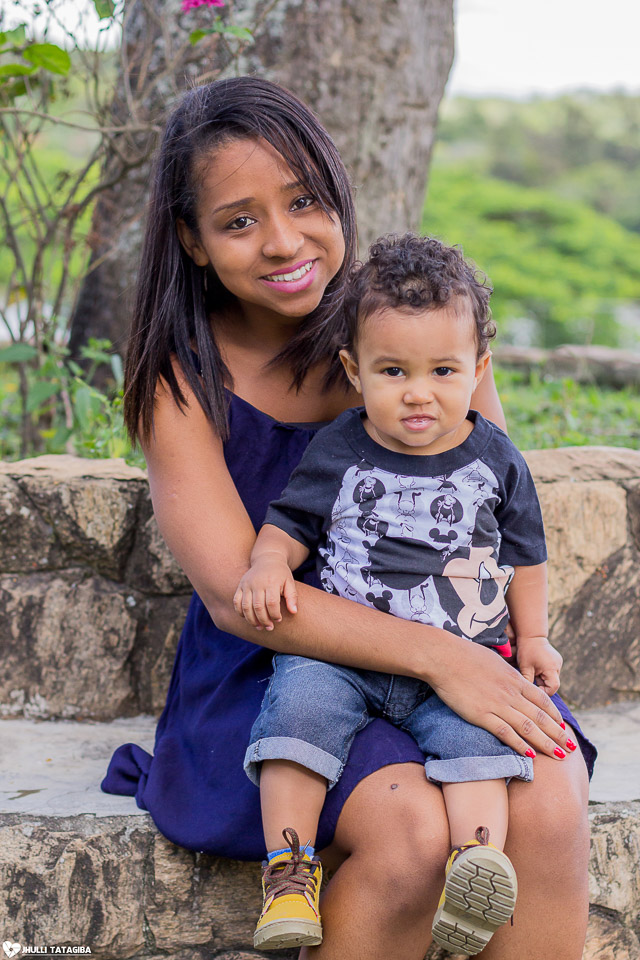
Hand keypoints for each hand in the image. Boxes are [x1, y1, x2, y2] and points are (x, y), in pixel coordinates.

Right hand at [233, 556, 297, 630]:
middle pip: (258, 607)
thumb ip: (292, 597)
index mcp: (271, 582)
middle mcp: (257, 583)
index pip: (272, 603)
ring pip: (246, 607)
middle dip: (264, 620)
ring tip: (259, 627)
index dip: (275, 615)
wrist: (267, 559)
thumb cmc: (280, 574)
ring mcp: (247, 584)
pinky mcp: (240, 586)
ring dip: (252, 620)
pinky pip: (236, 602)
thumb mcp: (290, 582)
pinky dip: (240, 612)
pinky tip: (248, 618)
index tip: (278, 620)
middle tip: (269, 628)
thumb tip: (294, 612)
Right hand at [428, 636, 569, 761]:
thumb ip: (505, 673)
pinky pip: (505, 733)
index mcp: (514, 679)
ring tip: (559, 755)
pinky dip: (519, 744)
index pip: (542, 700)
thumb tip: (509, 677)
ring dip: (546, 743)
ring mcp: (497, 704)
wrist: (445, 657)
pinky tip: (530, 755)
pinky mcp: (481, 715)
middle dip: (558, 734)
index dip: (554, 715)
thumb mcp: (493, 661)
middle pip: (541, 717)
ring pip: (528, 727)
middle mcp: (511, 693)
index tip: (563, 726)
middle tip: (571, 748)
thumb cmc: (465, 655)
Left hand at [516, 636, 562, 696]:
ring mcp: (558, 662)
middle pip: (553, 683)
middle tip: (531, 677)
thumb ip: (528, 682)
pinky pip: (551, 671)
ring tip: (533, 670)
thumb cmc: (526, 650)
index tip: (534, 689)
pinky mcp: (556, 660)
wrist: (531, 635)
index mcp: (551, 668)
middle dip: (542, 684)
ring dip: (543, 678)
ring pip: (552, 677)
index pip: (553, 688)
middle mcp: (557, 665)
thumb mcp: (525, 668)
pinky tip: (536, 666)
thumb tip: (528, 694)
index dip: (544, 691)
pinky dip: (544, 672)